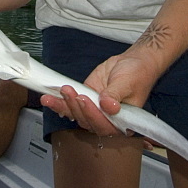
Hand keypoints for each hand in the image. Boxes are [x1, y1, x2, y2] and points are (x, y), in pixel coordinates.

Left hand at [41, 50, 159, 138]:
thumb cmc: (137, 74)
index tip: (84, 100)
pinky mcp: (85, 100)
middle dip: (75, 107)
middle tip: (68, 92)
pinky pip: (72, 103)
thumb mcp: (128, 83)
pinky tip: (50, 99)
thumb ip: (116, 95)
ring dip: (63, 105)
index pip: (104, 125)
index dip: (92, 115)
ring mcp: (94, 110)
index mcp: (121, 122)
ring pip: (76, 114)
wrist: (132, 62)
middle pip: (86, 121)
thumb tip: (108, 106)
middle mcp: (106, 120)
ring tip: (53, 96)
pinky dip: (60, 102)